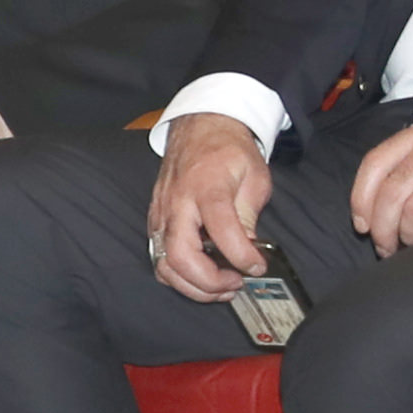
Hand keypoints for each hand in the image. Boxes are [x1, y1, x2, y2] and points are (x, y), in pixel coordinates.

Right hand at [146, 113, 272, 300]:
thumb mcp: (254, 176)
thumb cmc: (228, 149)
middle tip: (236, 283)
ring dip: (193, 286)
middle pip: (180, 257)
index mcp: (206, 187)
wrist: (200, 126)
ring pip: (164, 265)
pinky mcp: (156, 221)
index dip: (242, 257)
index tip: (257, 267)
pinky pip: (160, 259)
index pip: (221, 231)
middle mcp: (177, 203)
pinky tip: (202, 275)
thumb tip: (247, 250)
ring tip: (221, 287)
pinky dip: (179, 276)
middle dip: (210, 283)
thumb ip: (248, 215)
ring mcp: (161, 213)